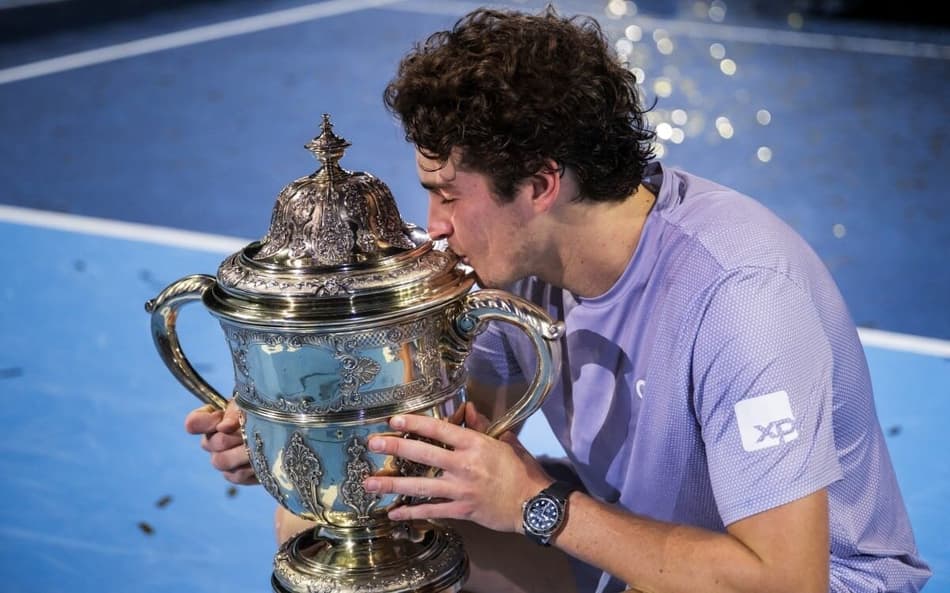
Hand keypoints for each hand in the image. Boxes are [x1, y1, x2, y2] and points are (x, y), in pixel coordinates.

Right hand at [183, 400, 257, 484]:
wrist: (284, 432)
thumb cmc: (264, 413)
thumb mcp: (251, 405)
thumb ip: (234, 411)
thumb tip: (223, 427)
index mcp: (213, 420)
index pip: (194, 422)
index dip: (206, 422)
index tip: (222, 419)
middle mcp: (213, 441)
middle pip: (210, 444)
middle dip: (233, 437)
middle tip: (252, 431)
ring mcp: (223, 460)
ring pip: (221, 461)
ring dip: (242, 452)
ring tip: (260, 445)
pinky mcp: (237, 476)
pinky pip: (236, 475)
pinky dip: (250, 467)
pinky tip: (262, 458)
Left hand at [362, 402, 551, 532]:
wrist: (533, 503)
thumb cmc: (521, 470)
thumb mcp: (504, 442)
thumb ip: (482, 426)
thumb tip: (468, 409)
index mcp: (474, 444)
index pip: (439, 429)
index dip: (415, 424)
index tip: (395, 420)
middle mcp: (463, 465)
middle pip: (423, 454)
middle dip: (395, 448)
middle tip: (373, 444)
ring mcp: (460, 489)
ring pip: (420, 486)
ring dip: (392, 484)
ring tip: (369, 482)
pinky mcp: (461, 510)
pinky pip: (431, 510)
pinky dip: (411, 512)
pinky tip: (393, 513)